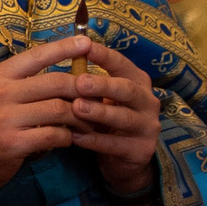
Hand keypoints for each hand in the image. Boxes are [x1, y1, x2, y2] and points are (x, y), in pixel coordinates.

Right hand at [0, 36, 152, 205]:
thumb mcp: (0, 94)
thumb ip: (27, 81)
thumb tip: (69, 71)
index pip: (37, 56)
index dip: (64, 48)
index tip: (87, 42)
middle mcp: (0, 93)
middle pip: (56, 83)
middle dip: (81, 89)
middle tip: (96, 96)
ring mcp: (6, 118)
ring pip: (60, 109)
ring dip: (80, 117)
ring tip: (88, 122)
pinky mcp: (14, 142)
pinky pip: (55, 134)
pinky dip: (68, 136)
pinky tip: (68, 138)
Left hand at [65, 40, 163, 196]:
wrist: (123, 158)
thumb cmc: (106, 118)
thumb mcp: (101, 97)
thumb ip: (87, 81)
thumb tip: (59, 57)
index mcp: (138, 82)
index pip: (122, 64)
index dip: (104, 56)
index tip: (84, 47)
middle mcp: (148, 102)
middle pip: (127, 90)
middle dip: (103, 85)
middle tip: (80, 82)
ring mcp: (147, 127)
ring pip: (123, 118)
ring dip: (99, 112)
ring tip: (77, 108)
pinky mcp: (141, 150)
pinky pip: (116, 145)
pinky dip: (94, 141)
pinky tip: (75, 137)